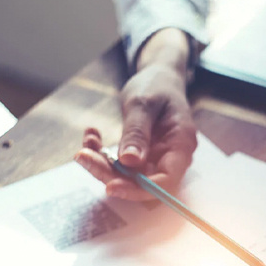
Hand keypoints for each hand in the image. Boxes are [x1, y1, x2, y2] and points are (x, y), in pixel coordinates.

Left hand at [74, 28, 196, 200]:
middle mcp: (171, 157)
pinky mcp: (142, 157)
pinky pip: (120, 164)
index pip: (166, 180)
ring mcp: (156, 158)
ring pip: (127, 175)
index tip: (111, 186)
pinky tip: (91, 135)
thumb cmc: (156, 85)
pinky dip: (102, 154)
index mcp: (181, 144)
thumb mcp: (143, 103)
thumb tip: (129, 162)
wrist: (159, 77)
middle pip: (143, 181)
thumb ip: (137, 132)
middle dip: (111, 174)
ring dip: (102, 163)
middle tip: (83, 156)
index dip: (140, 189)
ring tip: (87, 140)